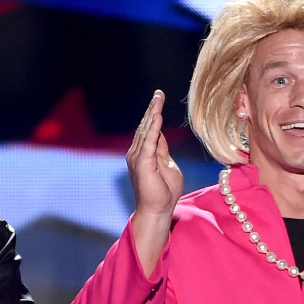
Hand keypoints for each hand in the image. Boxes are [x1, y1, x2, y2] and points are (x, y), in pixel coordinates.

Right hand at [127, 90, 183, 276]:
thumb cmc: (164, 192)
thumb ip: (161, 149)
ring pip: (146, 130)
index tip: (159, 99)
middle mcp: (136, 153)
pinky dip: (153, 126)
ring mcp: (138, 157)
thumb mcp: (166, 164)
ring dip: (152, 113)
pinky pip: (149, 140)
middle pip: (146, 126)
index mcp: (143, 153)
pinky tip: (157, 114)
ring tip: (158, 98)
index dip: (154, 114)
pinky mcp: (143, 162)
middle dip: (152, 109)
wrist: (157, 210)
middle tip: (158, 93)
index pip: (149, 130)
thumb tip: (160, 134)